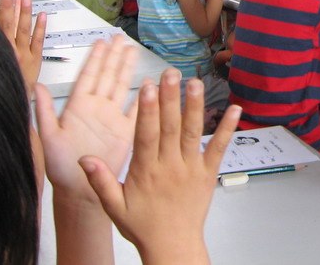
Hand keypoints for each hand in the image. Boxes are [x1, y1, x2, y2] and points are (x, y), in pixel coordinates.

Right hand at [0, 0, 45, 96]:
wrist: (7, 105)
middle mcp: (6, 50)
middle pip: (3, 21)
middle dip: (2, 0)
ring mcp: (22, 55)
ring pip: (22, 29)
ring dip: (23, 11)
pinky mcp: (35, 60)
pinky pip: (38, 41)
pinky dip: (41, 27)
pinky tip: (42, 13)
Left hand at [36, 39, 138, 203]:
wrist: (80, 190)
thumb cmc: (60, 166)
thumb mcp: (48, 138)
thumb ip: (44, 112)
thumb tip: (36, 87)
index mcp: (78, 106)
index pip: (89, 75)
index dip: (95, 58)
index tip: (101, 41)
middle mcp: (96, 108)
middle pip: (107, 75)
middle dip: (113, 56)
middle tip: (119, 37)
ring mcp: (112, 118)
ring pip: (121, 86)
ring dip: (126, 68)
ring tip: (131, 50)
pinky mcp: (125, 131)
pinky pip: (136, 109)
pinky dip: (143, 96)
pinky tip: (148, 83)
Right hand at [80, 73, 240, 264]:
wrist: (173, 246)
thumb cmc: (144, 226)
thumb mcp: (114, 206)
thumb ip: (100, 180)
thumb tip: (85, 158)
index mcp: (146, 171)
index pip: (146, 135)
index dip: (147, 110)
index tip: (146, 87)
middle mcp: (170, 166)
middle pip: (170, 127)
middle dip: (170, 98)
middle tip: (170, 73)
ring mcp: (191, 168)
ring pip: (192, 133)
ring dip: (195, 106)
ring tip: (195, 83)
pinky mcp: (208, 173)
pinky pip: (219, 148)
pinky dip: (227, 128)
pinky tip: (234, 109)